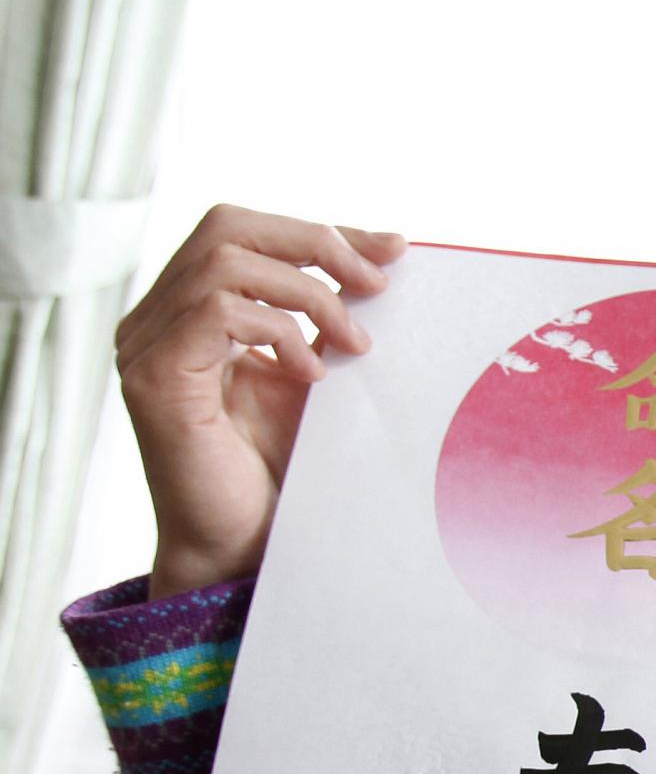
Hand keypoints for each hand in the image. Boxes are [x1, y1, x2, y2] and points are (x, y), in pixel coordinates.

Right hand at [116, 205, 403, 598]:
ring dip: (309, 294)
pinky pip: (217, 312)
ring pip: (227, 263)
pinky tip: (312, 376)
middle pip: (227, 227)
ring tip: (356, 346)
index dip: (320, 232)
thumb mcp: (313, 379)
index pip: (246, 234)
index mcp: (187, 310)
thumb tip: (379, 269)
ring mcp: (145, 345)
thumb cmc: (277, 470)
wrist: (243, 546)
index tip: (393, 247)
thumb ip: (324, 325)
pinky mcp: (154, 378)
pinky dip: (279, 332)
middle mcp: (155, 319)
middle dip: (315, 242)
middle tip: (379, 282)